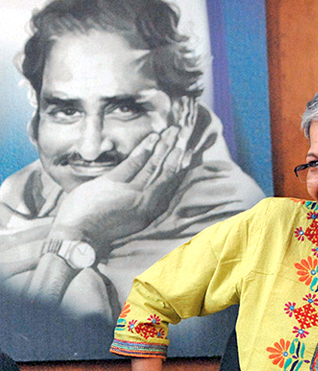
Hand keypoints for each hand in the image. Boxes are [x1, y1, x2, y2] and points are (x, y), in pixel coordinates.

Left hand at [50, 97, 197, 250]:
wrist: (77, 238)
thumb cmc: (97, 229)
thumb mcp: (125, 219)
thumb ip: (137, 202)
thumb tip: (140, 186)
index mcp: (149, 212)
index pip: (170, 185)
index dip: (180, 168)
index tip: (187, 154)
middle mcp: (145, 203)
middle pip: (166, 173)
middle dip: (176, 151)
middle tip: (183, 134)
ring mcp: (131, 194)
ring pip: (154, 166)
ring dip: (165, 146)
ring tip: (173, 132)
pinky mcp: (115, 186)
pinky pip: (135, 163)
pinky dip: (145, 149)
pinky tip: (153, 137)